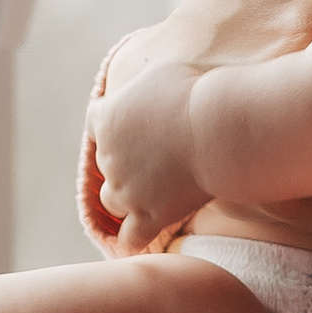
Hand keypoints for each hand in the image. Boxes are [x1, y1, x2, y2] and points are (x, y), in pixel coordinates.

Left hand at [88, 55, 210, 250]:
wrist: (216, 130)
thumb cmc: (194, 95)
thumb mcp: (159, 74)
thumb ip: (141, 88)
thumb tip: (144, 94)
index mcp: (106, 120)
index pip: (95, 122)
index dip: (113, 125)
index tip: (134, 125)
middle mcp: (108, 158)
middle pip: (107, 164)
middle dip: (127, 161)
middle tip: (159, 157)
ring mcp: (126, 191)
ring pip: (112, 201)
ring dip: (127, 197)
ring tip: (153, 193)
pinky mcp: (148, 217)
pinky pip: (130, 238)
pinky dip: (135, 236)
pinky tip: (147, 231)